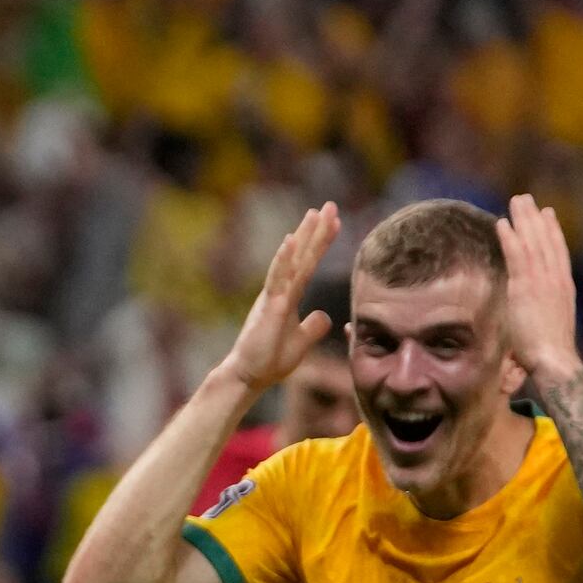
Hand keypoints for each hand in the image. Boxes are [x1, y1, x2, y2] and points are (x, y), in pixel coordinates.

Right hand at [219, 203, 340, 395]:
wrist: (248, 377)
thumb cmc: (269, 361)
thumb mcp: (300, 343)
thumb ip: (312, 327)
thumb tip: (324, 315)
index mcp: (287, 297)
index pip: (309, 264)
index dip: (321, 243)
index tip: (335, 221)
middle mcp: (280, 291)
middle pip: (302, 256)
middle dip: (316, 230)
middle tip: (329, 205)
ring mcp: (274, 297)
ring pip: (292, 262)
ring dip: (304, 236)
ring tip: (315, 213)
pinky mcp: (269, 307)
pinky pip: (277, 279)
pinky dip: (284, 259)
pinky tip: (290, 240)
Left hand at [496, 195, 580, 382]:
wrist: (554, 360)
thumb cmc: (549, 354)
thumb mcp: (547, 326)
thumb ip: (540, 313)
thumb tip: (530, 315)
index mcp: (563, 288)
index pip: (558, 252)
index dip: (552, 231)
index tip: (547, 214)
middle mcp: (555, 280)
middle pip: (545, 241)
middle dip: (535, 218)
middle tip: (527, 199)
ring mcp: (542, 282)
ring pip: (532, 243)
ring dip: (523, 220)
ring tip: (515, 201)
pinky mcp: (526, 288)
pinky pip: (517, 256)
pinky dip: (510, 238)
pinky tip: (502, 223)